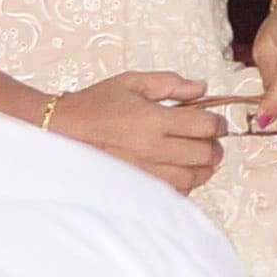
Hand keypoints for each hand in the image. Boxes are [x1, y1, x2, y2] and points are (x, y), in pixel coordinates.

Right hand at [45, 72, 223, 193]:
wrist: (58, 132)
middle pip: (206, 155)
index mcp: (154, 120)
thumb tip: (202, 88)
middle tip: (210, 140)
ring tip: (197, 157)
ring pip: (194, 178)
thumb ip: (170, 83)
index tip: (215, 122)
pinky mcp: (136, 188)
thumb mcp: (131, 82)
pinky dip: (184, 184)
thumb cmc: (94, 105)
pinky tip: (177, 172)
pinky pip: (173, 193)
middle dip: (215, 146)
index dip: (218, 123)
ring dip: (204, 168)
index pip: (206, 126)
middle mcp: (153, 149)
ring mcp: (145, 173)